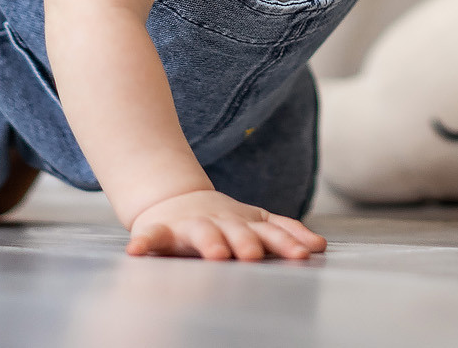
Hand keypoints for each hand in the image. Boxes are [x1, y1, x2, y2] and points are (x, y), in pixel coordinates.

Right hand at [125, 188, 327, 260]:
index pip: (270, 233)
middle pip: (237, 232)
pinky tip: (137, 251)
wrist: (175, 201)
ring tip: (215, 255)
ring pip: (200, 233)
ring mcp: (190, 227)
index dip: (286, 243)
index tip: (302, 254)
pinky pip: (150, 237)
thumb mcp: (256, 222)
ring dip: (208, 243)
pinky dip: (144, 242)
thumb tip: (320, 246)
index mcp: (244, 223)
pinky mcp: (161, 232)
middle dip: (247, 242)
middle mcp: (219, 223)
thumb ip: (284, 233)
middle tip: (255, 255)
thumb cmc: (222, 221)